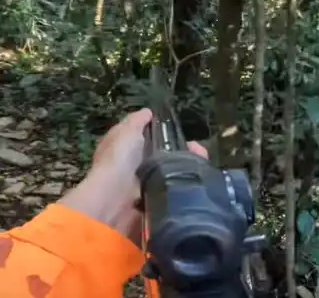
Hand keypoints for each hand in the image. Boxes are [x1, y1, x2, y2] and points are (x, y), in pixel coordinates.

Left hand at [60, 108, 208, 244]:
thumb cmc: (119, 160)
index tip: (184, 135)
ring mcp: (144, 188)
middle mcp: (134, 168)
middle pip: (165, 158)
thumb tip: (148, 113)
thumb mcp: (127, 132)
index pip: (149, 140)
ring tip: (204, 169)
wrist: (115, 202)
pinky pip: (174, 195)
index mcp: (124, 149)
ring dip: (189, 171)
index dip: (167, 136)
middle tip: (201, 154)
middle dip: (185, 154)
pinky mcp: (154, 205)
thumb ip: (137, 121)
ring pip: (173, 176)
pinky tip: (198, 185)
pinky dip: (186, 190)